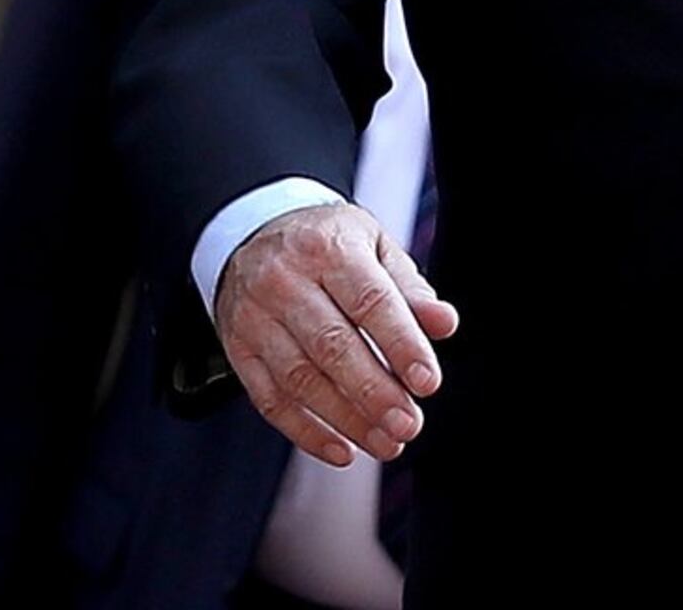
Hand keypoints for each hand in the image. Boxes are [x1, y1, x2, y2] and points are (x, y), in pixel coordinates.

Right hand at [212, 201, 458, 467]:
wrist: (252, 233)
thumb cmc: (326, 246)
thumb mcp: (373, 248)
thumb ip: (411, 289)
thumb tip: (444, 323)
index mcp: (327, 248)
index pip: (369, 301)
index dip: (401, 344)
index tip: (427, 383)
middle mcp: (284, 279)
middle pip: (331, 345)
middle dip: (374, 393)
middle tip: (408, 425)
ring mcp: (254, 315)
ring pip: (300, 379)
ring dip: (346, 420)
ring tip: (385, 442)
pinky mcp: (238, 346)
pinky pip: (269, 399)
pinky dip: (306, 431)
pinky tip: (341, 449)